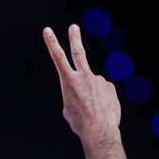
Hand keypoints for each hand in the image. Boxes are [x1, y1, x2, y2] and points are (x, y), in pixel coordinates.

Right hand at [43, 25, 121, 152]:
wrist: (99, 130)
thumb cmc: (80, 123)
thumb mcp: (68, 109)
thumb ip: (72, 95)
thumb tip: (83, 92)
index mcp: (69, 82)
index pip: (58, 58)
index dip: (52, 43)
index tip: (48, 30)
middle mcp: (84, 77)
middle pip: (78, 53)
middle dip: (74, 39)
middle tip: (73, 27)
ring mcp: (99, 80)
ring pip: (93, 85)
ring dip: (92, 95)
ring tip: (92, 109)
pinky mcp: (110, 86)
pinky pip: (103, 91)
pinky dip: (101, 99)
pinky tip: (101, 109)